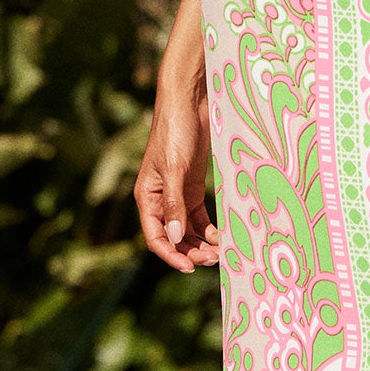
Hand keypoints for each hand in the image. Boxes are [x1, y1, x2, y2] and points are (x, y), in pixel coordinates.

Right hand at [135, 72, 220, 272]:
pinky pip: (199, 216)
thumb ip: (174, 203)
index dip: (170, 255)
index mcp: (147, 197)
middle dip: (190, 251)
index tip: (189, 267)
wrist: (190, 103)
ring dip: (200, 243)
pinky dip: (209, 228)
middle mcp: (160, 199)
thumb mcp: (174, 168)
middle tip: (213, 260)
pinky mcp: (192, 186)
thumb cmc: (175, 131)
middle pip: (173, 237)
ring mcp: (177, 193)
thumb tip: (176, 238)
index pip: (155, 236)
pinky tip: (221, 236)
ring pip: (187, 229)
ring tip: (220, 252)